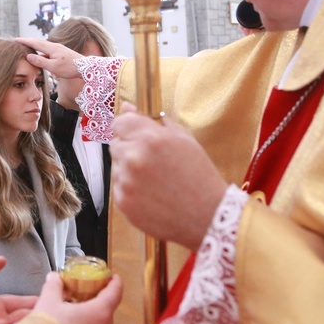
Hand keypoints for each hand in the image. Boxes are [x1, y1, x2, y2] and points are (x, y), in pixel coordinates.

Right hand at [16, 38, 82, 79]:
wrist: (86, 68)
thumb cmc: (70, 68)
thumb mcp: (53, 67)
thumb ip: (40, 61)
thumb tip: (29, 56)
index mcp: (51, 48)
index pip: (35, 43)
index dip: (25, 41)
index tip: (16, 39)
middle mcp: (55, 46)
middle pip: (38, 42)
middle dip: (28, 41)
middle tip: (19, 41)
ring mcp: (59, 49)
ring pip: (43, 46)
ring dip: (35, 46)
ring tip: (27, 47)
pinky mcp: (61, 53)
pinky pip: (48, 50)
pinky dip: (41, 51)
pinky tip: (41, 55)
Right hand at [29, 272, 122, 323]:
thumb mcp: (48, 304)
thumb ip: (53, 287)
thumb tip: (54, 278)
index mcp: (100, 312)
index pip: (116, 291)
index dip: (115, 281)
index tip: (112, 277)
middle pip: (106, 308)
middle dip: (95, 299)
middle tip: (85, 292)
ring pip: (99, 322)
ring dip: (89, 315)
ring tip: (72, 310)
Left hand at [110, 102, 227, 250]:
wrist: (208, 216)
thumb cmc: (199, 175)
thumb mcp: (184, 139)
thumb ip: (153, 120)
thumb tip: (127, 107)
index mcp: (150, 138)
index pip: (119, 123)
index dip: (128, 128)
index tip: (136, 134)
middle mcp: (133, 158)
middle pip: (116, 144)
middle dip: (129, 149)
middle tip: (153, 162)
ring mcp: (126, 182)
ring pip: (116, 167)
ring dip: (129, 169)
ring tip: (155, 180)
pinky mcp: (122, 202)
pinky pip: (118, 187)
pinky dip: (130, 189)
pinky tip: (151, 194)